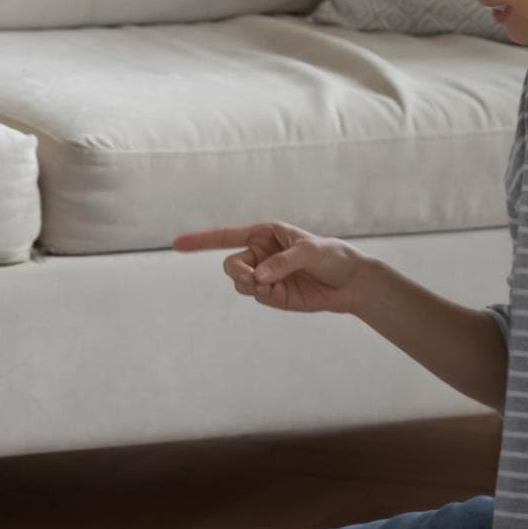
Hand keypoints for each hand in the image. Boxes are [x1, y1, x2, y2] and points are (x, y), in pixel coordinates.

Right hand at [173, 221, 366, 314]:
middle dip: (238, 272)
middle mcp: (259, 253)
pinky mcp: (272, 295)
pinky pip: (256, 296)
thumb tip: (259, 277)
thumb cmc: (332, 256)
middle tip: (254, 278)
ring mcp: (264, 275)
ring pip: (239, 283)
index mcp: (264, 233)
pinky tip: (283, 292)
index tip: (176, 244)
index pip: (225, 237)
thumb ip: (283, 262)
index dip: (199, 240)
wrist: (351, 283)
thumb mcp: (310, 251)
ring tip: (272, 285)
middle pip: (230, 265)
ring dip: (250, 285)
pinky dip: (264, 295)